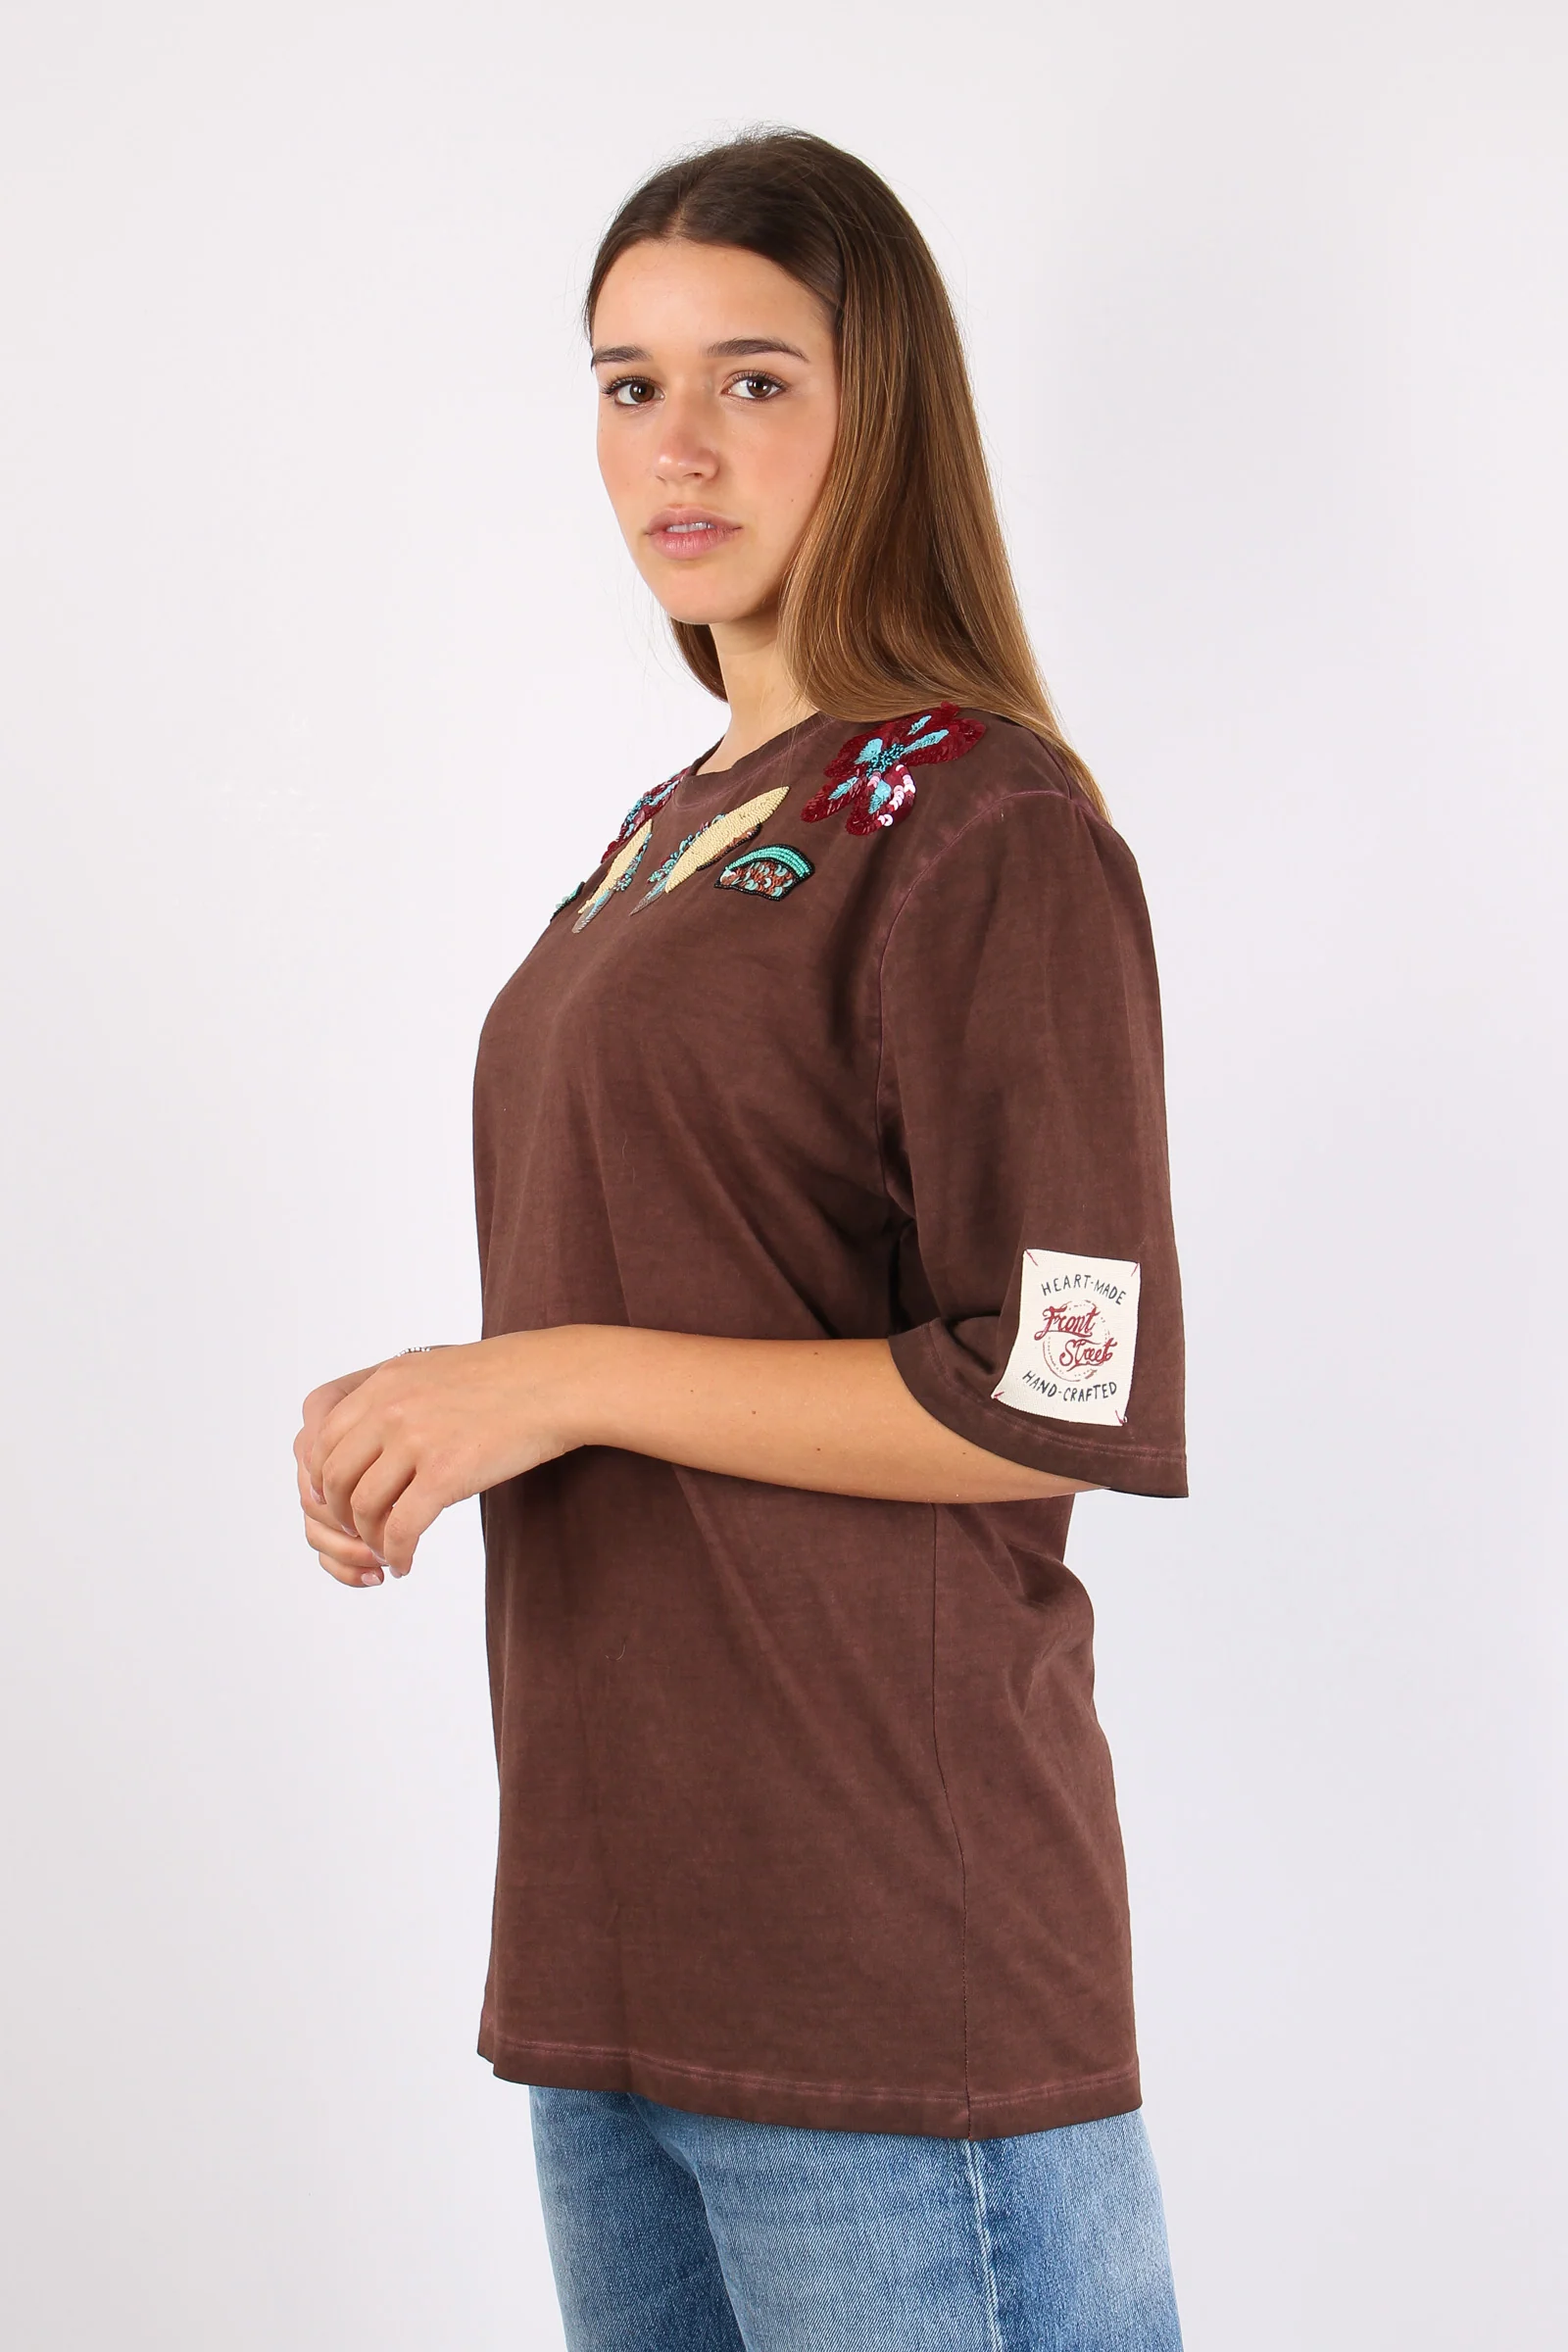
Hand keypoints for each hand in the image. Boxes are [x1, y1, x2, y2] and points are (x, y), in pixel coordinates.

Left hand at [297, 1333, 585, 1583]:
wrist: (558, 1382)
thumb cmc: (509, 1377)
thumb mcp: (436, 1369)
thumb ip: (398, 1396)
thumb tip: (374, 1434)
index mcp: (385, 1380)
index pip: (322, 1437)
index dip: (323, 1477)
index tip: (339, 1499)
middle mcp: (391, 1407)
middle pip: (334, 1476)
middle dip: (340, 1514)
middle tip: (359, 1531)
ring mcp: (416, 1440)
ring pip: (363, 1507)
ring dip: (368, 1539)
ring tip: (383, 1550)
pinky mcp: (446, 1473)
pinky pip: (402, 1528)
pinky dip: (397, 1553)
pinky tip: (406, 1562)